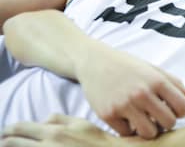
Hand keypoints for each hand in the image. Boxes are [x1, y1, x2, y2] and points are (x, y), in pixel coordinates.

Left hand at [1, 115, 122, 146]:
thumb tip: (42, 121)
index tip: (5, 132)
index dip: (8, 130)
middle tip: (4, 142)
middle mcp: (46, 146)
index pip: (20, 128)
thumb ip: (59, 119)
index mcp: (53, 131)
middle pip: (12, 143)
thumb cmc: (96, 140)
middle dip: (5, 141)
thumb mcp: (80, 123)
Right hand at [75, 46, 184, 138]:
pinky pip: (126, 134)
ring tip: (144, 120)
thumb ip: (173, 82)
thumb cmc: (128, 66)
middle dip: (166, 123)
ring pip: (149, 133)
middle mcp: (142, 93)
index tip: (172, 109)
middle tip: (158, 117)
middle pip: (169, 123)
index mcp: (157, 81)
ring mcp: (124, 105)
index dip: (180, 111)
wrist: (95, 62)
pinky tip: (127, 119)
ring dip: (149, 130)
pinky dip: (128, 129)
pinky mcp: (108, 115)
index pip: (183, 107)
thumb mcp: (153, 69)